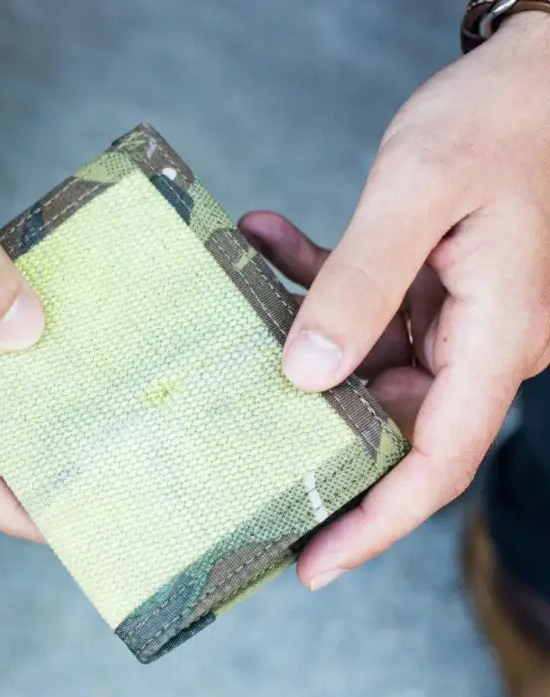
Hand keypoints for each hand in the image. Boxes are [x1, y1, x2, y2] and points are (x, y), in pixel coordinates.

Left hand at [240, 12, 549, 589]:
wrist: (535, 70)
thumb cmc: (500, 117)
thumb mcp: (420, 191)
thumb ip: (361, 282)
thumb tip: (306, 374)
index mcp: (496, 338)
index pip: (436, 462)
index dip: (376, 523)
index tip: (313, 563)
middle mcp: (478, 343)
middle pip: (392, 426)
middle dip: (316, 436)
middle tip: (238, 445)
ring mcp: (453, 319)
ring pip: (364, 366)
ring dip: (300, 336)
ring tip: (245, 299)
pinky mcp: (429, 289)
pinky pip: (363, 310)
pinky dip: (313, 284)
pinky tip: (268, 243)